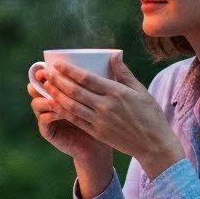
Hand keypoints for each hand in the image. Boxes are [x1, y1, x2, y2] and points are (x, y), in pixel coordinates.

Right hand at [29, 74, 114, 196]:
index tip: (54, 63)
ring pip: (38, 103)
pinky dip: (49, 113)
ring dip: (44, 96)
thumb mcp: (107, 97)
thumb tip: (116, 54)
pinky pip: (44, 121)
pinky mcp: (50, 132)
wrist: (98, 148)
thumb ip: (110, 77)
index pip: (52, 78)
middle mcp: (52, 104)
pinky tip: (55, 108)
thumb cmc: (104, 121)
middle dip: (41, 81)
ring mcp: (49, 118)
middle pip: (40, 89)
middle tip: (45, 75)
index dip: (50, 70)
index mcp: (64, 94)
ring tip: (51, 91)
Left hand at [37, 53, 184, 178]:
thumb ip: (124, 73)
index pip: (86, 78)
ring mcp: (100, 120)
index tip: (58, 64)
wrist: (153, 144)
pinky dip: (64, 112)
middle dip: (58, 81)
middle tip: (46, 73)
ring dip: (57, 95)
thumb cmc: (150, 114)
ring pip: (72, 106)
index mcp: (116, 92)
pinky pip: (77, 120)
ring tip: (47, 87)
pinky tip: (56, 105)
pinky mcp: (97, 132)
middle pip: (75, 91)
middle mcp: (105, 105)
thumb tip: (114, 55)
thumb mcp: (140, 90)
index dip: (69, 70)